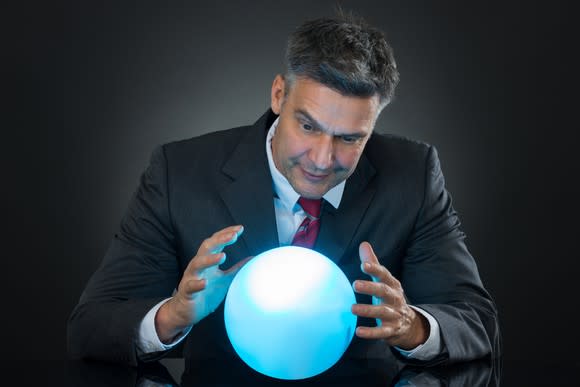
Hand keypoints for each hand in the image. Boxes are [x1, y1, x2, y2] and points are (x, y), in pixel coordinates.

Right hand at [155, 225, 250, 342]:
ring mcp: (191, 278)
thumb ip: (236, 268)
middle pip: (207, 247)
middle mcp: (198, 265)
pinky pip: (190, 286)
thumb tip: (253, 258)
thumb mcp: (225, 279)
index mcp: (207, 260)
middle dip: (220, 240)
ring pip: (197, 264)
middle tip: (233, 236)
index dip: (226, 233)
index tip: (240, 229)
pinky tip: (205, 283)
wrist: (186, 311)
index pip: (216, 242)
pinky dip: (197, 284)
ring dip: (209, 259)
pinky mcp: (187, 292)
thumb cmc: (206, 292)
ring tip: (222, 256)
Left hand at [351, 242, 428, 349]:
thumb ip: (373, 264)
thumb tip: (363, 244)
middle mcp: (395, 298)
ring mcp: (395, 315)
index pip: (384, 275)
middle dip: (370, 288)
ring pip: (382, 312)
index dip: (375, 269)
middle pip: (384, 291)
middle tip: (355, 285)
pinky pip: (382, 332)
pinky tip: (358, 332)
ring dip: (368, 310)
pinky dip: (371, 333)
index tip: (363, 265)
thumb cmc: (390, 297)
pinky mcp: (392, 330)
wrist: (409, 324)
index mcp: (392, 285)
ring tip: (352, 309)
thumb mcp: (384, 281)